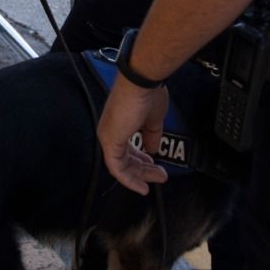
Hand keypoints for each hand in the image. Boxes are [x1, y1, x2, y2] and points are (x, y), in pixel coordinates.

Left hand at [98, 80, 171, 194]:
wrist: (142, 83)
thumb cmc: (147, 94)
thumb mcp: (153, 119)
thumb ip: (151, 135)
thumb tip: (153, 149)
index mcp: (119, 124)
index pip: (127, 148)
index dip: (141, 159)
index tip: (154, 164)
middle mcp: (110, 131)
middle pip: (125, 159)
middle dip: (144, 170)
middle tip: (161, 175)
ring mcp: (109, 136)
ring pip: (121, 166)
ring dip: (140, 175)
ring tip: (158, 178)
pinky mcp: (110, 141)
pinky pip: (117, 168)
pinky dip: (129, 179)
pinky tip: (141, 186)